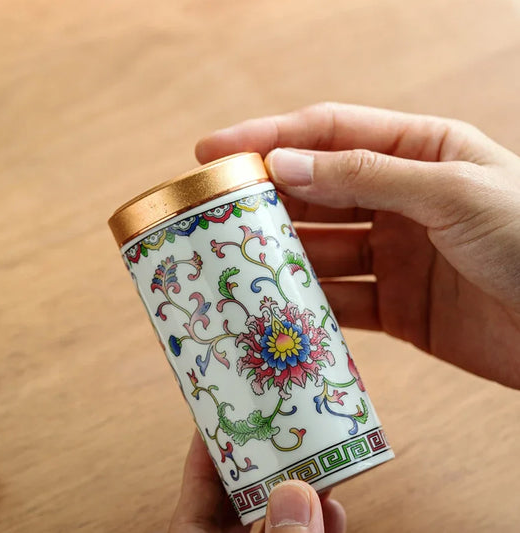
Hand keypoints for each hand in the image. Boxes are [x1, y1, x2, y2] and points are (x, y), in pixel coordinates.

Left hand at [169, 432, 345, 532]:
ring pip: (280, 513)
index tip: (233, 400)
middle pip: (246, 487)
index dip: (214, 435)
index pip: (201, 474)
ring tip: (325, 457)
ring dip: (305, 488)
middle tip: (292, 421)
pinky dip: (320, 525)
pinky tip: (334, 509)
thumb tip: (297, 491)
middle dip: (273, 456)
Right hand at [196, 103, 519, 387]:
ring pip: (322, 250)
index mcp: (419, 152)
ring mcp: (395, 255)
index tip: (214, 151)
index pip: (329, 134)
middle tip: (212, 213)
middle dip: (267, 200)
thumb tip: (285, 163)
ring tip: (234, 263)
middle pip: (317, 192)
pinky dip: (311, 305)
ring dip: (282, 256)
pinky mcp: (397, 307)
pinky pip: (341, 301)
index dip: (269, 138)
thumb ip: (366, 176)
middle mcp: (401, 200)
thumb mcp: (451, 191)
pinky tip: (280, 307)